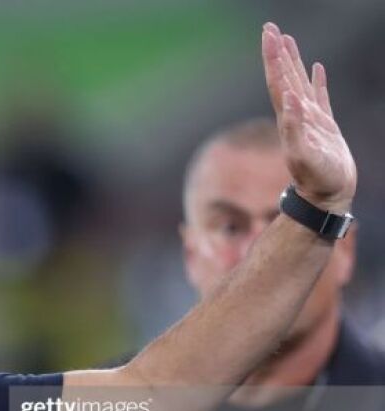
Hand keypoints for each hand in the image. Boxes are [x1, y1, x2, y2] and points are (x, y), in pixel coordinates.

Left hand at [262, 22, 356, 214]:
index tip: (269, 35)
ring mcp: (310, 119)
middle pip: (284, 76)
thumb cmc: (316, 180)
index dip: (273, 58)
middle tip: (270, 28)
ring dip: (292, 61)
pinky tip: (317, 68)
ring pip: (299, 82)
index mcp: (289, 118)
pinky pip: (319, 96)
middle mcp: (296, 115)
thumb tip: (288, 100)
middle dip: (277, 52)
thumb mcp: (303, 155)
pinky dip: (317, 80)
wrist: (326, 197)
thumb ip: (295, 129)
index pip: (278, 81)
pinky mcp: (324, 126)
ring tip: (287, 40)